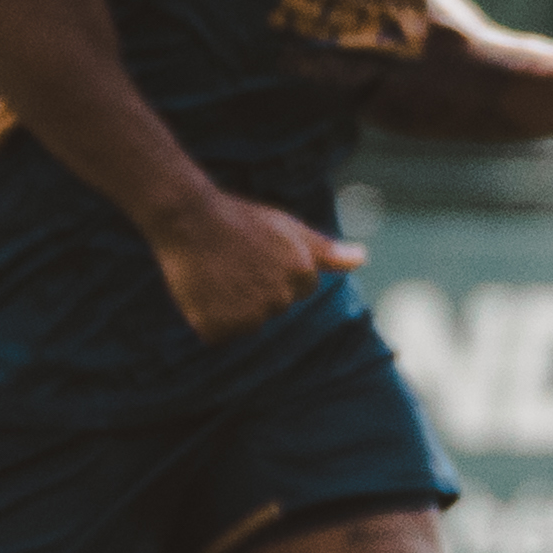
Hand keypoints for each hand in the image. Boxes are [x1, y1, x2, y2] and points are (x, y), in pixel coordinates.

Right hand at [147, 188, 362, 341]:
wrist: (189, 219)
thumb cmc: (239, 219)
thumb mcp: (289, 228)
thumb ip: (326, 251)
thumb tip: (362, 259)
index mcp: (302, 276)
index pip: (296, 291)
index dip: (272, 273)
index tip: (255, 255)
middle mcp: (280, 300)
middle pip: (270, 309)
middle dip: (253, 292)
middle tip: (232, 263)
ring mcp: (250, 316)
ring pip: (245, 324)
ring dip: (230, 308)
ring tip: (216, 275)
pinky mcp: (220, 328)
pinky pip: (217, 333)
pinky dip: (207, 318)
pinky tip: (202, 291)